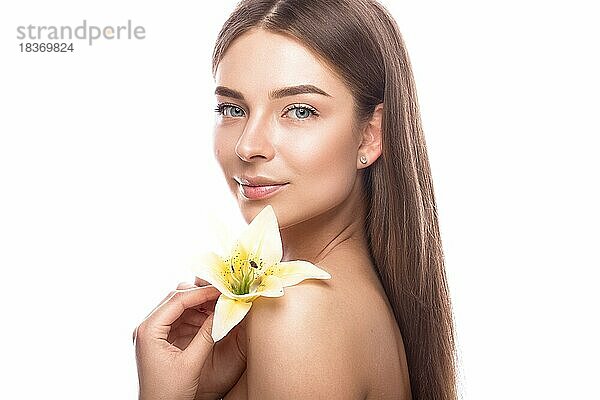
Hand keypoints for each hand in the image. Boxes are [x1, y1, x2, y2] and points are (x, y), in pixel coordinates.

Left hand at [133, 279, 246, 399]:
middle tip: (223, 296)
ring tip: (220, 307)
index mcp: (148, 330)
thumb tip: (223, 312)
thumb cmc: (168, 393)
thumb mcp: (191, 363)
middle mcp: (146, 328)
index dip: (201, 293)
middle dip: (200, 297)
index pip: (177, 300)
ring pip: (178, 309)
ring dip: (199, 307)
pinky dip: (196, 318)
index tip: (221, 289)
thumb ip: (207, 335)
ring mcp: (152, 334)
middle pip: (175, 300)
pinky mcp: (160, 340)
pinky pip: (179, 321)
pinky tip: (211, 320)